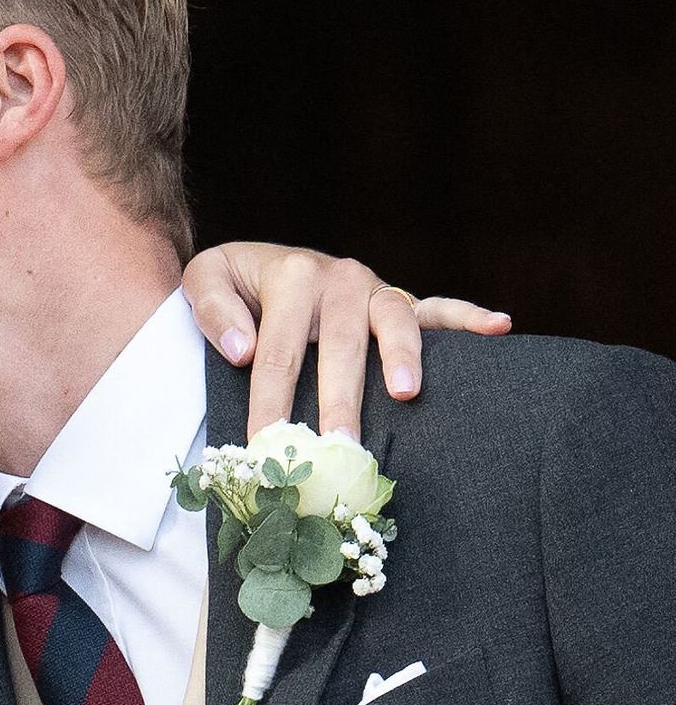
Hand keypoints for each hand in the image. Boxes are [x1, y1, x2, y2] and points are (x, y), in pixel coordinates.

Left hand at [183, 242, 512, 438]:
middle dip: (339, 396)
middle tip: (340, 442)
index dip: (270, 400)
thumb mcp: (204, 280)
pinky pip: (438, 307)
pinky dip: (468, 316)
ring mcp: (373, 288)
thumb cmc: (232, 284)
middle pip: (339, 344)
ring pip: (393, 322)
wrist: (258, 261)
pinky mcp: (398, 299)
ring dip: (403, 356)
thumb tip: (243, 350)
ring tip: (407, 394)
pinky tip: (499, 326)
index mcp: (290, 276)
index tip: (267, 443)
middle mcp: (337, 277)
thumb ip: (213, 310)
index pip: (278, 352)